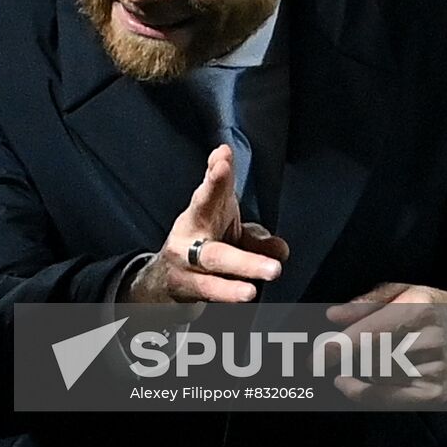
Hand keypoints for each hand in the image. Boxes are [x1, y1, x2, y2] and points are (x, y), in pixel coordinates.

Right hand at [120, 145, 288, 304]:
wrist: (167, 282)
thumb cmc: (205, 248)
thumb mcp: (232, 237)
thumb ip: (257, 240)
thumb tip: (280, 249)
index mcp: (204, 210)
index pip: (212, 185)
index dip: (217, 170)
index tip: (223, 154)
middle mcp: (190, 229)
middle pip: (201, 205)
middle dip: (212, 186)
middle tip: (223, 169)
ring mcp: (184, 256)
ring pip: (214, 256)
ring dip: (244, 262)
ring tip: (272, 268)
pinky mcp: (185, 284)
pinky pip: (209, 287)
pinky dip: (228, 291)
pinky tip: (246, 292)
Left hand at [322, 283, 446, 404]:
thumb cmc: (431, 307)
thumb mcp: (403, 291)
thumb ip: (365, 303)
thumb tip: (332, 316)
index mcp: (419, 308)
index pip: (373, 333)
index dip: (340, 347)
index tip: (315, 357)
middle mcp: (431, 340)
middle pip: (373, 357)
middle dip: (345, 358)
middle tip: (324, 356)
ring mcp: (438, 370)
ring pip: (380, 377)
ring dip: (357, 371)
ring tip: (351, 360)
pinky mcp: (438, 393)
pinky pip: (392, 399)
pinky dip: (366, 392)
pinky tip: (349, 384)